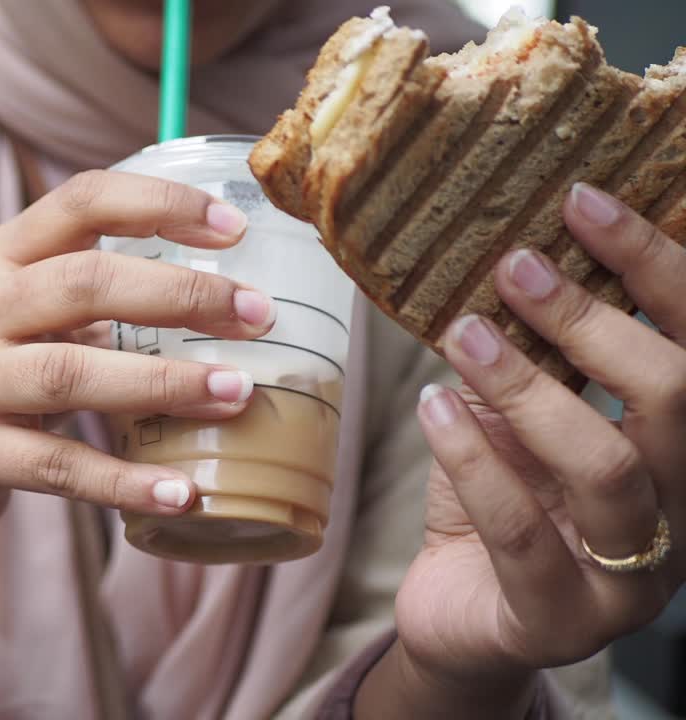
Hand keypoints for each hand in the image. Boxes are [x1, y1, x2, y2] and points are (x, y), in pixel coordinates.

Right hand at [0, 170, 272, 541]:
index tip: (235, 228)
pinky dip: (124, 482)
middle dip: (180, 296)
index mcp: (0, 255)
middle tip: (257, 317)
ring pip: (72, 373)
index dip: (161, 204)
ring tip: (235, 394)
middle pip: (84, 283)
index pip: (82, 201)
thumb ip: (96, 284)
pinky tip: (182, 492)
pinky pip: (58, 467)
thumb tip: (226, 285)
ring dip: (163, 382)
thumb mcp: (23, 305)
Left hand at [396, 182, 685, 701]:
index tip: (582, 201)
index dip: (655, 266)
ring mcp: (632, 575)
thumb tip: (508, 252)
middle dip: (593, 321)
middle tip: (514, 266)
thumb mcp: (519, 417)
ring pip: (606, 467)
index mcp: (681, 448)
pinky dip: (473, 459)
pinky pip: (522, 533)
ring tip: (464, 334)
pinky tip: (433, 407)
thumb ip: (535, 355)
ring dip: (529, 387)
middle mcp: (681, 509)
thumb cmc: (501, 500)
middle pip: (676, 399)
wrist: (462, 615)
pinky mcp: (562, 619)